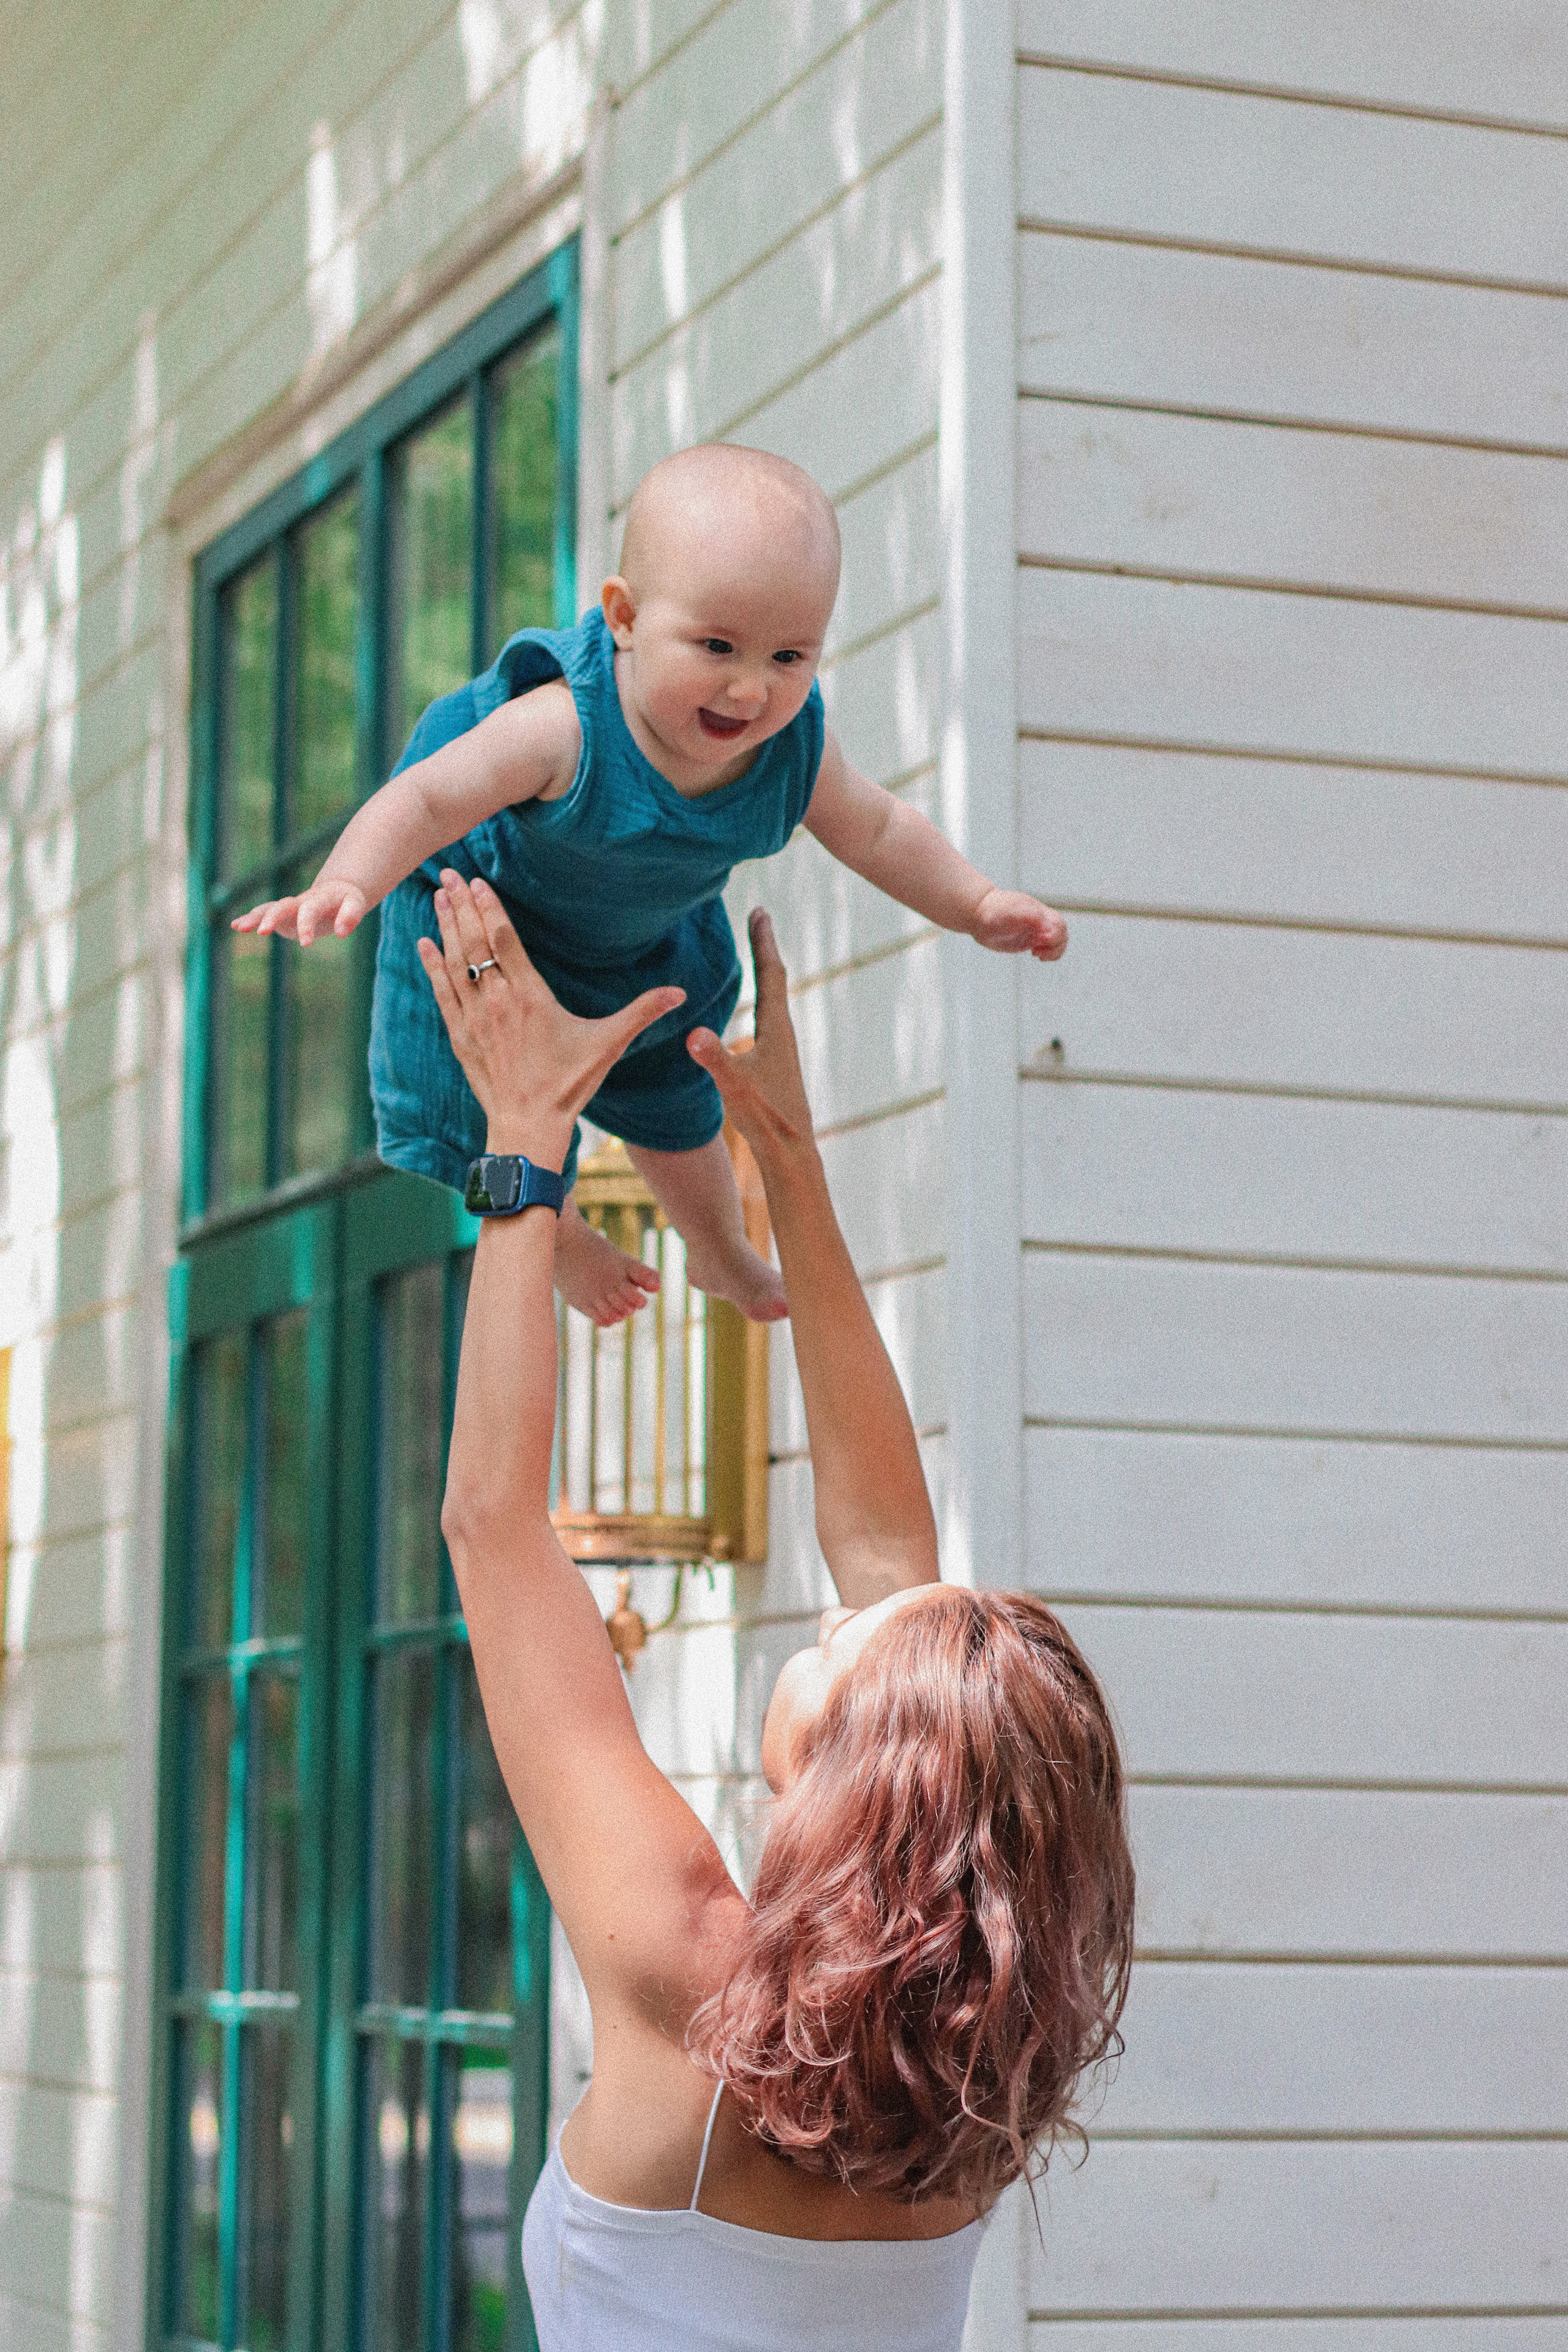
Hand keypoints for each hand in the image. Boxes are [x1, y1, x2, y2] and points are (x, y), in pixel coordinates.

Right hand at [232, 876, 367, 944]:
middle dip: (272, 917)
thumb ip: (350, 916)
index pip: (310, 909)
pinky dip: (250, 919)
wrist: (336, 890)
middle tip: (262, 933)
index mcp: (320, 898)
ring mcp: (289, 907)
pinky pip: (263, 914)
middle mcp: (300, 900)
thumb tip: (342, 933)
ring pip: (269, 908)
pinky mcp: (282, 915)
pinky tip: (235, 926)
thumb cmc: (347, 899)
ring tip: (239, 927)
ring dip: (254, 917)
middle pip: (283, 905)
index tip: (305, 944)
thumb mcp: (355, 904)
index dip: (306, 925)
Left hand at [417, 869, 683, 1165]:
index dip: (490, 908)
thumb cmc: (568, 1086)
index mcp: (530, 998)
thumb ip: (641, 1013)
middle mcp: (497, 1002)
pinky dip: (432, 966)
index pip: (504, 941)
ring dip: (445, 927)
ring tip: (437, 895)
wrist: (528, 1127)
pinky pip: (443, 993)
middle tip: (447, 872)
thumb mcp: (608, 1045)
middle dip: (461, 905)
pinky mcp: (461, 1037)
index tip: (478, 880)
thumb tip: (680, 994)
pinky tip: (424, 943)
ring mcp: (475, 1019)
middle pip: (474, 943)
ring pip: (455, 963)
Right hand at [686, 909, 813, 1171]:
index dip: (762, 941)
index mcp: (776, 1029)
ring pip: (774, 999)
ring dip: (765, 972)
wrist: (791, 1152)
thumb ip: (714, 1058)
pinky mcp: (777, 1064)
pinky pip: (768, 1019)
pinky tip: (754, 1010)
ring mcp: (782, 1049)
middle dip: (764, 946)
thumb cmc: (765, 1118)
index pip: (771, 974)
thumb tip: (694, 1033)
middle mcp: (783, 1033)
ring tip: (758, 953)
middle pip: (775, 978)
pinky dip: (761, 1000)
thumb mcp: (734, 1086)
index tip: (759, 910)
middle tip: (759, 917)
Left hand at [969, 886, 1067, 960]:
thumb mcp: (1012, 911)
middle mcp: (1040, 921)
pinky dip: (1047, 954)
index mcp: (1039, 912)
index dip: (1055, 936)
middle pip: (1062, 934)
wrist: (978, 914)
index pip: (1059, 925)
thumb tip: (1048, 930)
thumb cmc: (994, 911)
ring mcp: (1035, 930)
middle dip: (1056, 945)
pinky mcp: (1029, 940)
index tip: (1039, 941)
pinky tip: (1036, 954)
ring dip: (1053, 951)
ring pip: (1057, 942)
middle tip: (1037, 951)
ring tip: (1037, 954)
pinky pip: (1046, 947)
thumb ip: (1032, 917)